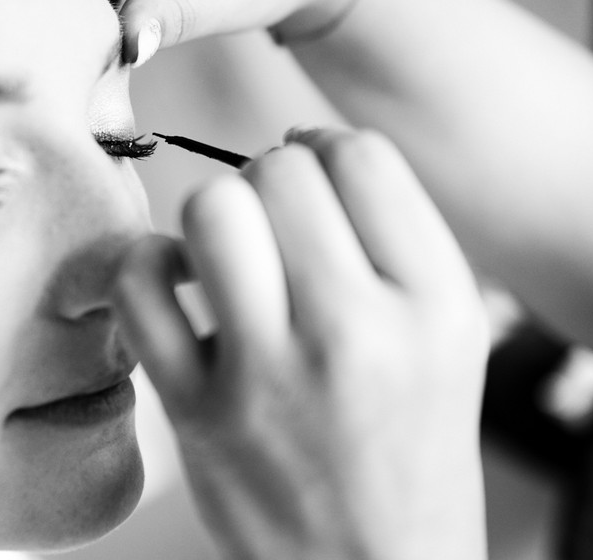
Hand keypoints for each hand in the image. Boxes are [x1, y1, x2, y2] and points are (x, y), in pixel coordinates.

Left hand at [113, 128, 489, 558]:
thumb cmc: (412, 446)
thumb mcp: (452, 333)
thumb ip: (395, 232)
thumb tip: (299, 145)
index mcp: (433, 305)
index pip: (361, 157)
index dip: (325, 150)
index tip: (314, 177)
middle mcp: (355, 332)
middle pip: (279, 172)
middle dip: (268, 179)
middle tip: (273, 222)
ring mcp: (267, 374)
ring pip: (210, 210)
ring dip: (212, 213)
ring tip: (229, 250)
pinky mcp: (195, 412)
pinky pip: (140, 285)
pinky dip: (149, 267)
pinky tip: (180, 288)